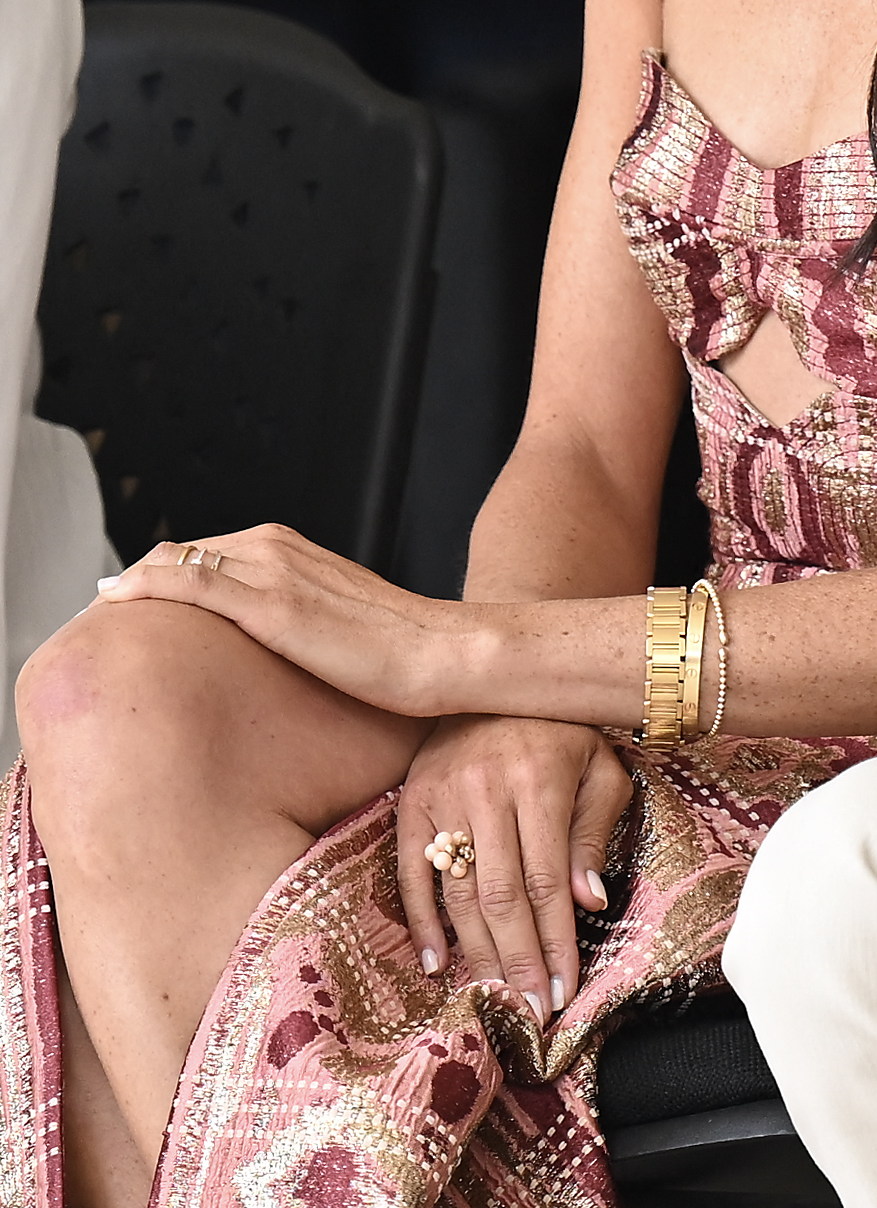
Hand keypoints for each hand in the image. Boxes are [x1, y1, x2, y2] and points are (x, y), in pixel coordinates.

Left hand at [97, 525, 481, 721]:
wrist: (446, 656)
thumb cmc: (406, 657)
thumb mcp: (342, 631)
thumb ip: (303, 626)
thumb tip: (282, 659)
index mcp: (293, 551)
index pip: (207, 554)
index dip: (164, 576)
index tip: (135, 605)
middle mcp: (276, 548)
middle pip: (182, 553)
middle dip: (139, 578)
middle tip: (103, 611)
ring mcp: (271, 572)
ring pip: (176, 560)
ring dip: (132, 581)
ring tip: (99, 610)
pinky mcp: (270, 604)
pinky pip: (188, 583)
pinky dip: (145, 587)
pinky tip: (115, 601)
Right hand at [398, 715, 632, 1012]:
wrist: (498, 675)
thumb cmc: (563, 730)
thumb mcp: (599, 769)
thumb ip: (593, 832)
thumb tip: (588, 902)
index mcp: (539, 782)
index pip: (546, 883)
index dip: (554, 942)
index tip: (563, 991)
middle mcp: (485, 791)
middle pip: (500, 897)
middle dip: (517, 961)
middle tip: (528, 1013)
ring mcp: (441, 796)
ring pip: (457, 891)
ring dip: (476, 953)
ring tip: (493, 999)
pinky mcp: (410, 801)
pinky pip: (410, 871)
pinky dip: (420, 920)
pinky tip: (434, 964)